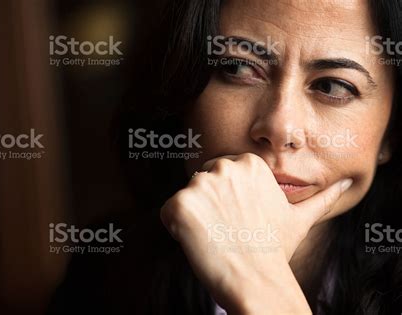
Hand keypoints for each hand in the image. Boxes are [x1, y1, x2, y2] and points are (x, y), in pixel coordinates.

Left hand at [160, 153, 351, 313]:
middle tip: (228, 230)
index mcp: (248, 164)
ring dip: (194, 218)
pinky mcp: (179, 205)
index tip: (238, 220)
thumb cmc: (275, 250)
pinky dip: (176, 229)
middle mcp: (223, 167)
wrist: (257, 280)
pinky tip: (198, 242)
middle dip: (209, 206)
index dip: (226, 200)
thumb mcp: (300, 218)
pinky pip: (168, 214)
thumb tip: (347, 183)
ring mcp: (199, 185)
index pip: (221, 174)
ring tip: (215, 237)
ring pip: (186, 199)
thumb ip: (321, 198)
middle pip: (201, 183)